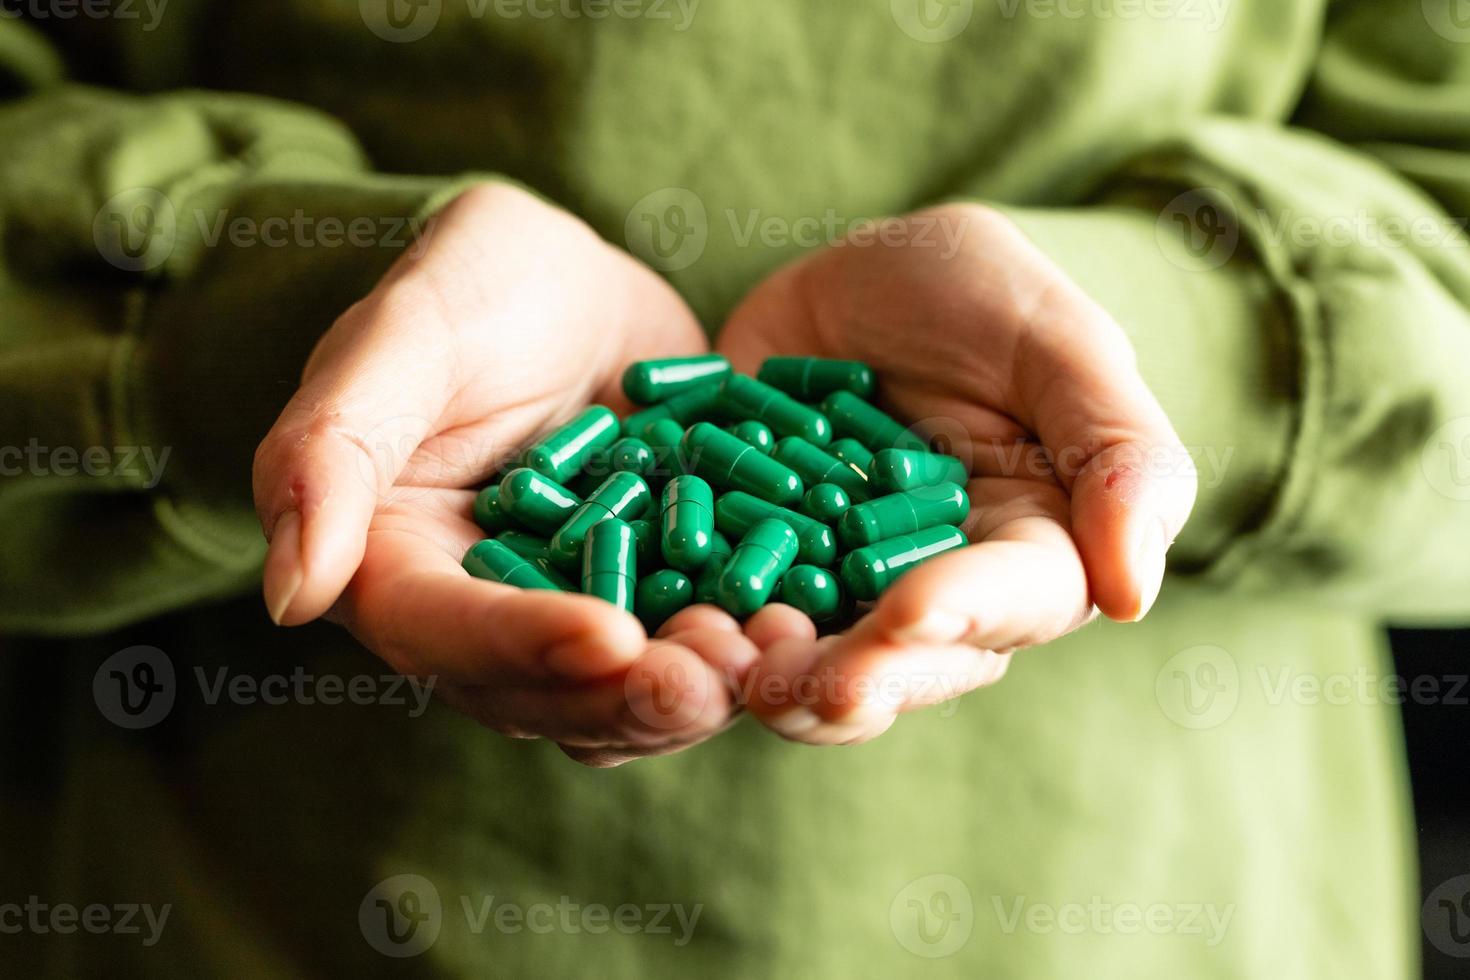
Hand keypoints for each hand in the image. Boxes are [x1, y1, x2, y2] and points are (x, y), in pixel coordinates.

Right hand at [252, 184, 754, 765]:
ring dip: (696, 693)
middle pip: (540, 693)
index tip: (607, 637)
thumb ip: (335, 443)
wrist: (572, 285)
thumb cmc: (475, 285)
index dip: (521, 645)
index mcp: (395, 562)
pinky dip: (744, 651)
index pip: (444, 631)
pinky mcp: (656, 601)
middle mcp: (481, 612)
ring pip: (623, 695)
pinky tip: (806, 625)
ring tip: (769, 657)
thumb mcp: (405, 331)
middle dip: (625, 696)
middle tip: (710, 680)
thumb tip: (290, 594)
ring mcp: (573, 615)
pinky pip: (695, 648)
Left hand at [718, 204, 1196, 744]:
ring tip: (721, 665)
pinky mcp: (754, 572)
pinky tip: (658, 625)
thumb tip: (1135, 591)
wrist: (865, 280)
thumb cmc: (984, 299)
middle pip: (908, 665)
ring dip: (767, 679)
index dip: (968, 611)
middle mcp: (937, 595)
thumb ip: (1117, 452)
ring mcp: (838, 594)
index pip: (1018, 600)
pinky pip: (725, 614)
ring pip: (812, 663)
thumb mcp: (1059, 342)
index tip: (912, 614)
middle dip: (852, 680)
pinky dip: (692, 630)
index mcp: (1030, 552)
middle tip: (794, 685)